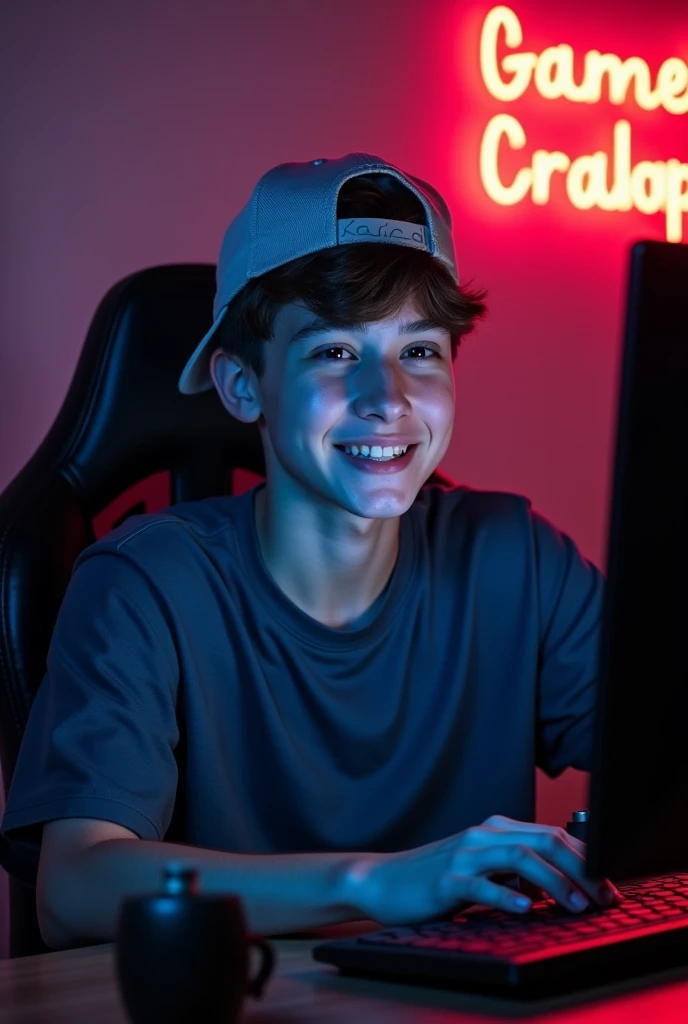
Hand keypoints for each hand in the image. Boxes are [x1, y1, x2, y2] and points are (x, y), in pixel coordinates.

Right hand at [350, 814, 622, 927]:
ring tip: (576, 904)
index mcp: (496, 830)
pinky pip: (482, 885)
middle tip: (603, 898)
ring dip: (555, 881)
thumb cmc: (436, 877)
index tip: (607, 886)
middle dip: (581, 869)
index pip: (553, 835)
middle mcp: (484, 836)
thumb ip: (517, 867)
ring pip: (521, 858)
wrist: (384, 880)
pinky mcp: (446, 880)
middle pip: (544, 841)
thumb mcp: (483, 866)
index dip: (586, 859)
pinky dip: (508, 895)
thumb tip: (563, 881)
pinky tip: (526, 908)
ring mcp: (465, 856)